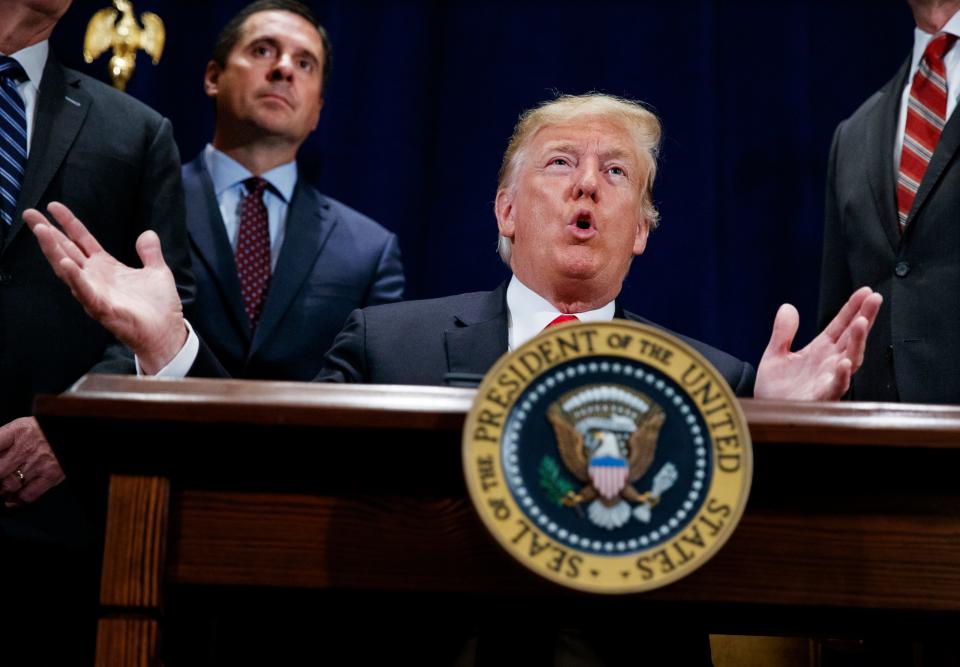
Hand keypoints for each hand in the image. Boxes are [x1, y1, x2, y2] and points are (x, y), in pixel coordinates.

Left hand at [0, 418, 64, 506]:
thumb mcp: (20, 426)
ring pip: (10, 485)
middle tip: (0, 477)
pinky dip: (18, 500)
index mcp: (17, 431)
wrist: (69, 432)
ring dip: (3, 489)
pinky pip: (29, 494)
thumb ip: (2, 440)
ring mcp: (39, 463)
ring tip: (3, 488)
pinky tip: (12, 499)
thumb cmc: (43, 430)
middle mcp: (26, 448)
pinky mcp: (51, 475)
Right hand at [24, 202, 186, 373]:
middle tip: (29, 214)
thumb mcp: (157, 272)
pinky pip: (85, 292)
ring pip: (68, 269)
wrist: (167, 333)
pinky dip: (75, 278)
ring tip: (41, 231)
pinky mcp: (102, 309)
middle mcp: (96, 278)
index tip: (53, 206)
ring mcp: (96, 293)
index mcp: (106, 267)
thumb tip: (148, 233)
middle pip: (66, 251)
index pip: (82, 240)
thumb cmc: (159, 307)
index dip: (68, 223)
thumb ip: (150, 253)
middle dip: (47, 233)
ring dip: (54, 250)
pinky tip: (65, 263)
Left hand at [754, 286, 881, 400]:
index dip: (852, 309)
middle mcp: (829, 363)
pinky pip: (835, 387)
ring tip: (861, 323)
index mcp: (820, 351)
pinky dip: (841, 376)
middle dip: (864, 318)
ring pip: (850, 359)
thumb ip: (783, 333)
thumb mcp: (775, 355)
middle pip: (852, 338)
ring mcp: (828, 380)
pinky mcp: (821, 398)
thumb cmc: (775, 390)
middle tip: (875, 299)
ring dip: (857, 342)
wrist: (766, 414)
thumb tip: (788, 307)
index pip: (840, 326)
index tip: (866, 291)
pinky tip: (844, 362)